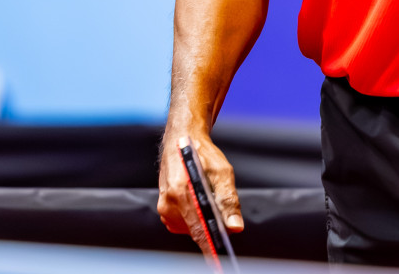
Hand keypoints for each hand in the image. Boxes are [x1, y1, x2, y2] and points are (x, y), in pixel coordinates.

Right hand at [156, 125, 242, 249]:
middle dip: (210, 232)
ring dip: (202, 223)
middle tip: (223, 227)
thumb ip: (228, 201)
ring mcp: (164, 206)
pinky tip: (199, 204)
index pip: (198, 228)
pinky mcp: (164, 209)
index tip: (218, 259)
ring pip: (189, 228)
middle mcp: (169, 202)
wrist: (182, 139)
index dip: (209, 246)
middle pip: (194, 230)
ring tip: (209, 205)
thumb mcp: (222, 173)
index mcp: (182, 192)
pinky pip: (182, 223)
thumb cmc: (203, 154)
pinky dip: (194, 219)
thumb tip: (234, 227)